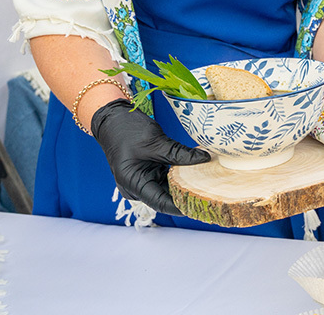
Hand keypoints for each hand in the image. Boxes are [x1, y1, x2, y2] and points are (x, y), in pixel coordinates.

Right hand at [91, 100, 210, 214]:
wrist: (112, 119)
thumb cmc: (127, 130)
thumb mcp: (156, 142)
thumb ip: (180, 154)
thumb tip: (205, 159)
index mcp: (133, 184)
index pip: (162, 203)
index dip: (183, 205)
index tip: (203, 202)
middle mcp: (135, 188)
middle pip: (165, 198)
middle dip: (186, 194)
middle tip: (211, 191)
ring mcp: (140, 182)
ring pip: (166, 189)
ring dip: (183, 184)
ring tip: (207, 182)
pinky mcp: (146, 174)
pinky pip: (164, 179)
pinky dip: (178, 176)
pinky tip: (195, 172)